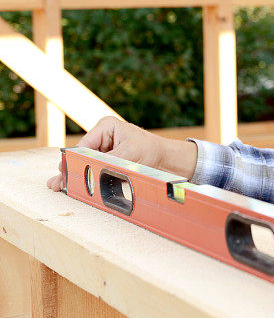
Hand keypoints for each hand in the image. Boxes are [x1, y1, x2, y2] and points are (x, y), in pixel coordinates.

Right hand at [45, 116, 197, 190]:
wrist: (170, 161)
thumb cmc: (153, 151)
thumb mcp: (128, 154)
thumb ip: (105, 162)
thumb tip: (87, 170)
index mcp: (106, 127)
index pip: (83, 146)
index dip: (73, 161)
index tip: (65, 173)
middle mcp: (102, 138)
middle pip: (81, 156)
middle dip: (70, 171)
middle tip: (58, 184)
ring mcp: (104, 151)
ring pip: (86, 166)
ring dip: (77, 177)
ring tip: (62, 187)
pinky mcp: (108, 164)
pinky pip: (95, 173)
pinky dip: (88, 181)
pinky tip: (76, 190)